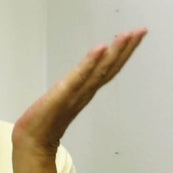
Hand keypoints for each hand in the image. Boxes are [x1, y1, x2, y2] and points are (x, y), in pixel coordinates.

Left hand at [13, 31, 147, 154]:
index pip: (108, 69)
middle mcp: (85, 91)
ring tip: (127, 35)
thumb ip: (73, 92)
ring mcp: (76, 93)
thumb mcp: (63, 101)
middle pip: (110, 67)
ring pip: (100, 70)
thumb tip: (80, 82)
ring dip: (115, 52)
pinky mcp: (63, 94)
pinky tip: (101, 48)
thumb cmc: (44, 124)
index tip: (136, 35)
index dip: (123, 53)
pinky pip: (79, 76)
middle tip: (141, 31)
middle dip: (126, 49)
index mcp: (85, 91)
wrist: (31, 141)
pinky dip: (91, 62)